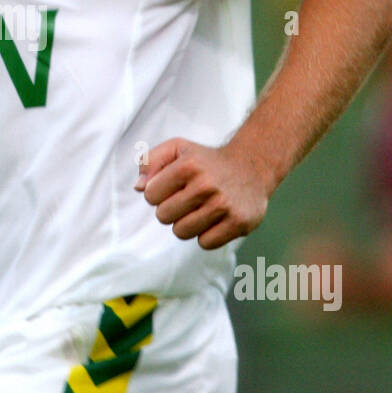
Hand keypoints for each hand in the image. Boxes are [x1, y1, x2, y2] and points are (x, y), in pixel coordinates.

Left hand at [135, 137, 269, 249]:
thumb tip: (139, 187)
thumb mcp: (177, 148)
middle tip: (188, 199)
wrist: (252, 166)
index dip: (158, 192)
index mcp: (187, 166)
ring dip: (187, 224)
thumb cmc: (207, 161)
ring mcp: (224, 205)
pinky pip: (205, 243)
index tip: (173, 186)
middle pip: (163, 216)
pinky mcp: (239, 222)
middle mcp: (206, 185)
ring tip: (201, 209)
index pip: (150, 195)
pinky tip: (215, 219)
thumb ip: (150, 161)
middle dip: (171, 209)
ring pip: (182, 232)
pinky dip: (207, 235)